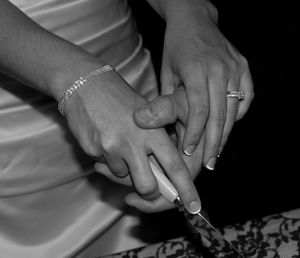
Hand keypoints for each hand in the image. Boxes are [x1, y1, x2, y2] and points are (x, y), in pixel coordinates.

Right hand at [65, 67, 200, 212]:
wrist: (84, 84)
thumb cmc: (119, 97)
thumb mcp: (145, 113)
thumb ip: (155, 140)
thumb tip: (161, 169)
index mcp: (153, 131)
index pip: (175, 166)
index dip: (186, 189)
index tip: (194, 206)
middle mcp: (134, 143)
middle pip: (148, 186)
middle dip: (149, 193)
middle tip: (147, 186)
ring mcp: (112, 148)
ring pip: (123, 176)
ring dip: (124, 167)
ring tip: (119, 141)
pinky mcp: (93, 151)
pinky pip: (105, 165)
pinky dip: (107, 159)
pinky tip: (104, 137)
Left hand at [147, 0, 253, 169]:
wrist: (195, 19)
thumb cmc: (176, 47)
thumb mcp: (166, 71)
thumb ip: (167, 99)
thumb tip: (162, 127)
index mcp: (196, 69)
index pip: (198, 109)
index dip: (194, 133)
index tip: (190, 152)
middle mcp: (219, 68)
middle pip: (219, 114)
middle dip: (213, 143)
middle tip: (209, 165)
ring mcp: (235, 66)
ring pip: (233, 109)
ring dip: (225, 133)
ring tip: (217, 153)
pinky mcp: (243, 66)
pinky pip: (246, 97)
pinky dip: (239, 114)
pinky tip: (229, 126)